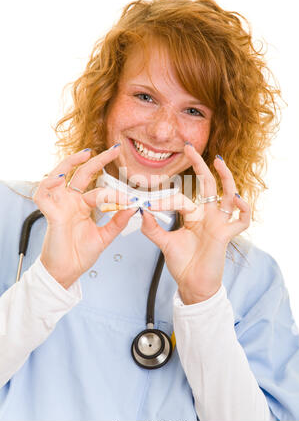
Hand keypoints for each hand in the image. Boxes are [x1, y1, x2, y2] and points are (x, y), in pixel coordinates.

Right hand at [33, 146, 135, 287]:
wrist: (67, 272)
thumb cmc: (80, 254)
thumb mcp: (105, 236)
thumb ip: (118, 221)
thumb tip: (134, 206)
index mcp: (83, 206)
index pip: (100, 189)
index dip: (117, 190)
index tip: (133, 195)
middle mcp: (71, 202)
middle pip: (82, 173)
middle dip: (98, 159)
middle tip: (115, 149)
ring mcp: (60, 206)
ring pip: (59, 175)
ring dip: (70, 163)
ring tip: (86, 154)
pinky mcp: (50, 214)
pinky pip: (43, 194)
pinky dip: (49, 184)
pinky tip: (61, 178)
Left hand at [140, 144, 250, 303]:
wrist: (192, 286)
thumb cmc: (183, 265)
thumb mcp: (164, 244)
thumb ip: (152, 229)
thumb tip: (141, 210)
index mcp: (194, 216)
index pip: (181, 197)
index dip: (163, 199)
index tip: (146, 202)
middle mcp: (208, 216)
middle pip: (208, 184)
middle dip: (199, 165)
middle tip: (189, 147)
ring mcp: (219, 224)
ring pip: (228, 195)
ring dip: (225, 177)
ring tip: (218, 161)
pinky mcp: (227, 236)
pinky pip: (241, 220)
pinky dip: (243, 209)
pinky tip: (235, 199)